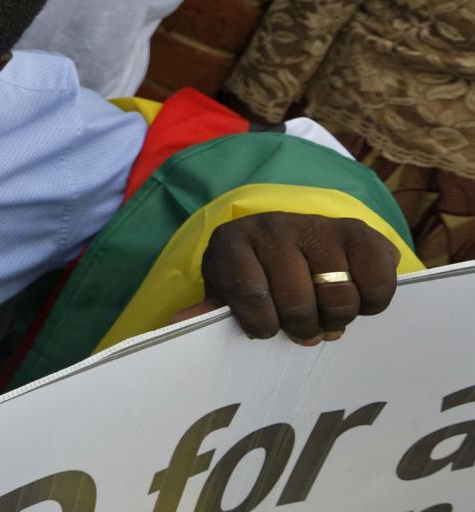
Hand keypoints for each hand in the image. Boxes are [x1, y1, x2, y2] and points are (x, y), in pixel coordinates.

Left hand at [201, 212, 398, 342]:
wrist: (292, 239)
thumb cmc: (255, 275)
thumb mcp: (228, 291)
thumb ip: (210, 311)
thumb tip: (178, 326)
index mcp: (232, 242)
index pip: (250, 295)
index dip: (262, 325)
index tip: (266, 329)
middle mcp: (272, 226)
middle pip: (298, 302)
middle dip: (303, 328)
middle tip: (303, 329)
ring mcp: (317, 225)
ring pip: (339, 297)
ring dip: (336, 319)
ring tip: (326, 316)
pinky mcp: (357, 232)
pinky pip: (377, 283)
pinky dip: (371, 304)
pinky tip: (354, 297)